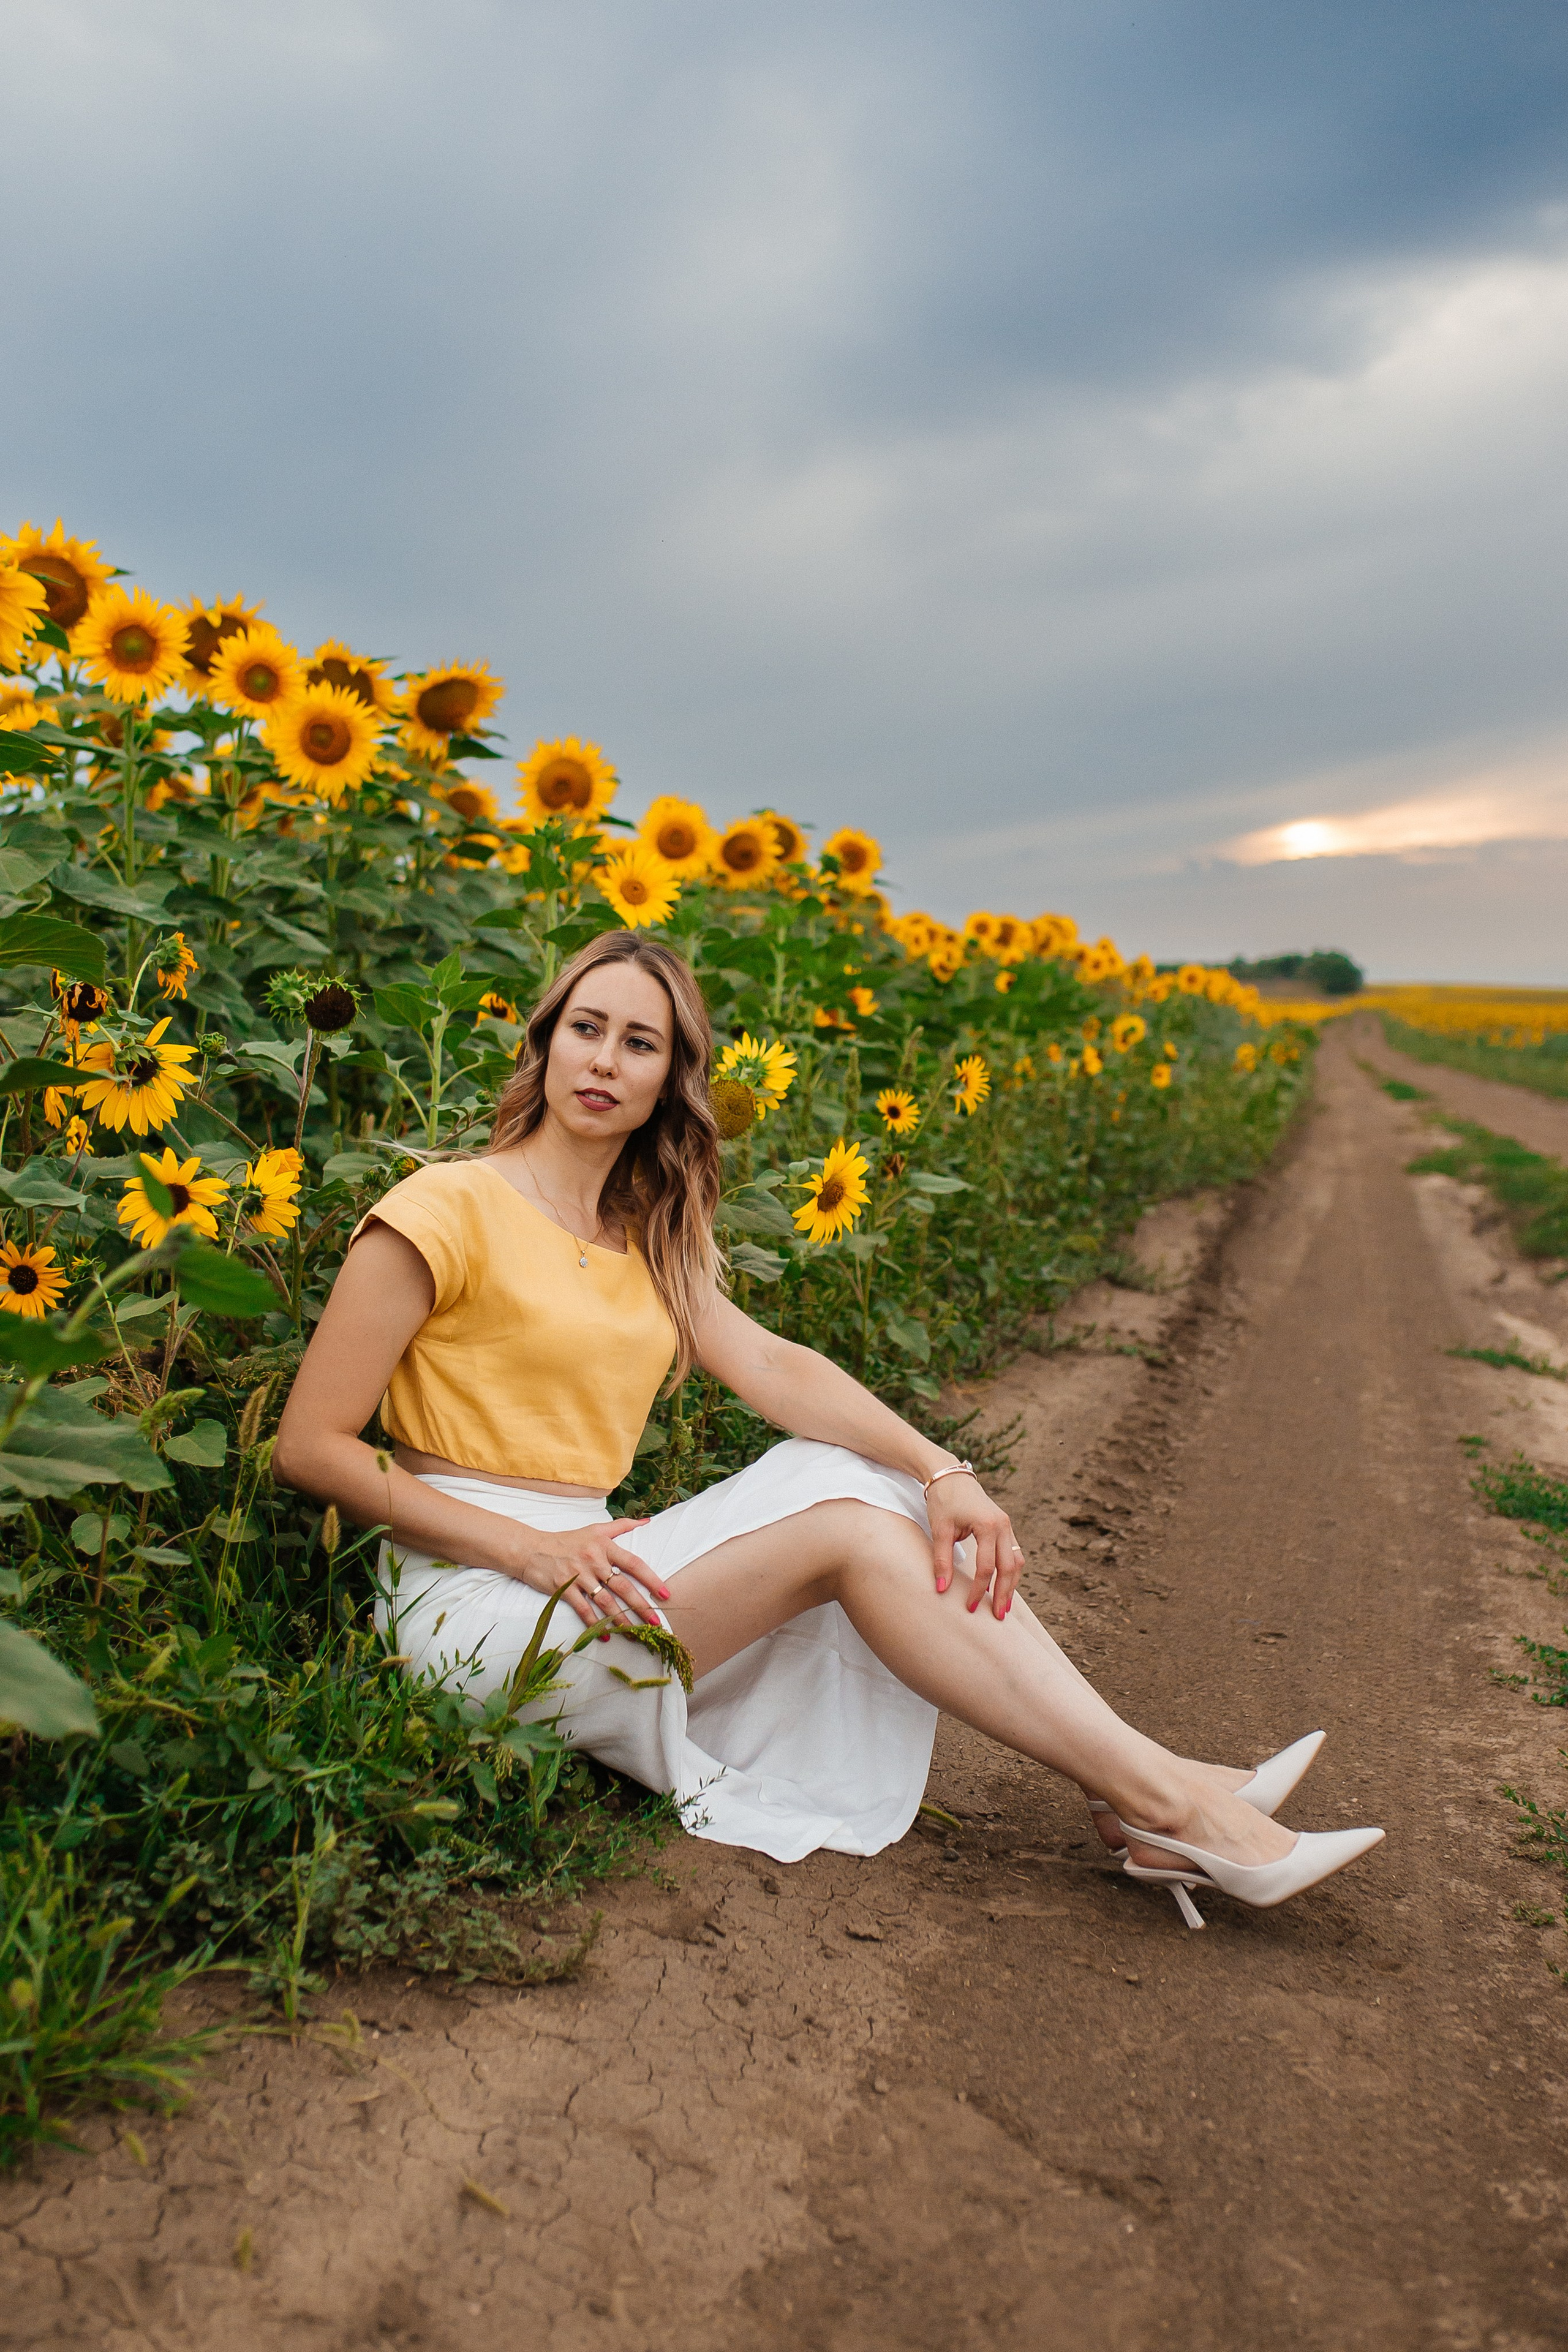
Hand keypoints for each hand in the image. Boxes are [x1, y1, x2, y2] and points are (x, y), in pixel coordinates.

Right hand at [511, 1518, 669, 1635]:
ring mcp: (579, 1575)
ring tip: (635, 1634)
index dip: (651, 1579)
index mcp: (605, 1546)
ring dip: (622, 1619)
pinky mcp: (564, 1588)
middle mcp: (594, 1560)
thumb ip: (622, 1526)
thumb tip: (647, 1521)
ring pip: (606, 1601)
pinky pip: (584, 1609)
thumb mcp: (595, 1529)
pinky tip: (605, 1635)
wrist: (531, 1549)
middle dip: (641, 1606)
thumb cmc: (566, 1540)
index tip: (665, 1594)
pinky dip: (595, 1624)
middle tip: (656, 1623)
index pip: (634, 1563)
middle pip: (623, 1586)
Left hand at [927, 1473, 1023, 1619]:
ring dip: (1011, 1584)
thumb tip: (942, 1590)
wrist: (950, 1476)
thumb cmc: (943, 1501)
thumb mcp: (940, 1530)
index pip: (986, 1567)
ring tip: (1004, 1606)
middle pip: (1009, 1567)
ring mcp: (1007, 1525)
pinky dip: (1011, 1571)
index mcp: (987, 1525)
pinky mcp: (1005, 1526)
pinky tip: (1004, 1585)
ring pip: (1017, 1561)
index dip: (978, 1590)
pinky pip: (1014, 1553)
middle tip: (997, 1616)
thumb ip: (941, 1560)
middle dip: (1003, 1593)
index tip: (969, 1607)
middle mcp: (1003, 1525)